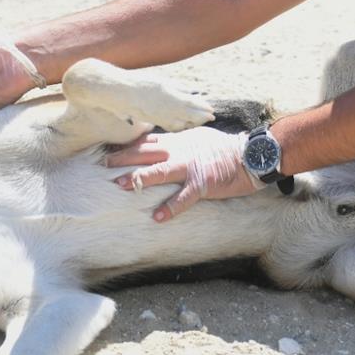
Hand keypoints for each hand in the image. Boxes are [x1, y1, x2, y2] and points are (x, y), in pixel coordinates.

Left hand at [108, 127, 261, 221]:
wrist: (250, 156)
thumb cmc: (226, 148)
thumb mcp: (199, 137)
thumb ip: (180, 141)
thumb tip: (163, 144)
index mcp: (180, 141)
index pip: (148, 141)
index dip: (129, 145)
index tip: (111, 148)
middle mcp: (181, 151)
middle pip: (147, 153)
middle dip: (124, 158)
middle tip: (104, 164)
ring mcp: (191, 167)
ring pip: (161, 171)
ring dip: (140, 178)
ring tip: (122, 185)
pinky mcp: (203, 184)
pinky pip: (184, 197)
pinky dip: (170, 207)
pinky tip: (157, 217)